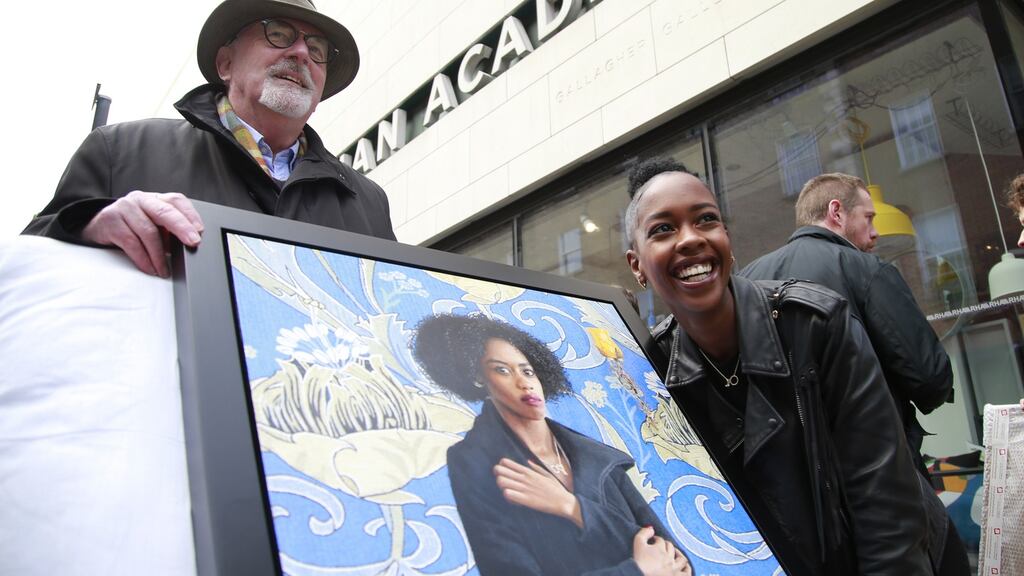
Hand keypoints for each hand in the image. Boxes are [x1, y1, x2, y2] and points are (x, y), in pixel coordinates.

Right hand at [81, 191, 203, 276]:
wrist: (98, 227)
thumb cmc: (133, 227)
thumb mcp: (154, 225)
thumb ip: (169, 231)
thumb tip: (189, 247)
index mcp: (155, 199)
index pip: (177, 200)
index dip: (190, 215)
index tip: (200, 231)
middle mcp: (140, 199)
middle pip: (164, 212)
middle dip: (182, 228)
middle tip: (193, 243)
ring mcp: (124, 208)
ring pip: (148, 231)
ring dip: (159, 255)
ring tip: (164, 270)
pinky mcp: (110, 221)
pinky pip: (131, 243)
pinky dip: (143, 259)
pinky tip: (150, 268)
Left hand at [493, 458, 581, 527]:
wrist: (563, 502)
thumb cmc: (556, 489)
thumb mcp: (547, 474)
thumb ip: (536, 467)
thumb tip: (528, 461)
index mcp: (528, 471)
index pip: (506, 462)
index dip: (501, 466)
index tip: (503, 471)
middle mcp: (524, 478)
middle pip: (500, 470)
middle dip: (497, 474)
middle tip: (502, 480)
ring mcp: (524, 488)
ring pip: (501, 482)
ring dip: (501, 485)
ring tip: (508, 489)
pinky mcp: (525, 500)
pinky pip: (508, 494)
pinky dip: (506, 496)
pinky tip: (512, 498)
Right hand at [632, 526, 691, 575]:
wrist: (638, 575)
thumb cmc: (638, 563)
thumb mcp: (637, 543)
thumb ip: (643, 533)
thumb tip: (651, 528)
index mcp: (660, 549)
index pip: (660, 540)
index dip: (656, 539)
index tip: (653, 541)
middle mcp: (669, 558)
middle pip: (671, 548)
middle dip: (666, 545)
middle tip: (662, 547)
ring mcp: (674, 569)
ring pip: (682, 560)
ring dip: (680, 555)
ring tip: (676, 555)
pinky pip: (687, 573)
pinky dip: (687, 569)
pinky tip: (684, 568)